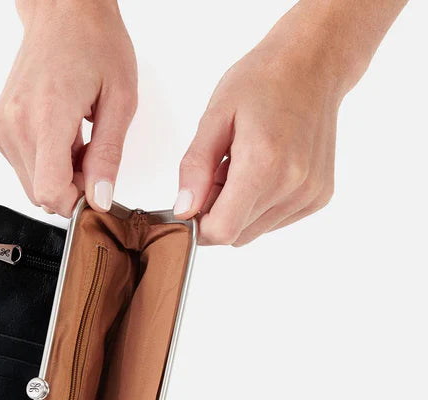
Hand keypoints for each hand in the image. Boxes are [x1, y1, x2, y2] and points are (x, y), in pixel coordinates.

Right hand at [0, 0, 136, 216]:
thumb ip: (108, 155)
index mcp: (47, 115)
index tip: (94, 190)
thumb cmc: (94, 42)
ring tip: (78, 141)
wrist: (63, 11)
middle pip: (40, 194)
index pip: (50, 192)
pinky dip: (46, 162)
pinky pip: (23, 167)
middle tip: (93, 160)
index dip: (75, 202)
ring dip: (58, 176)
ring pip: (31, 184)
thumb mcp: (120, 99)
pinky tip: (61, 137)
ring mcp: (2, 127)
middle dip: (70, 189)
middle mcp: (16, 124)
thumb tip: (100, 197)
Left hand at [174, 5, 357, 245]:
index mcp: (264, 164)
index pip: (222, 230)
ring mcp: (309, 194)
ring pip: (253, 232)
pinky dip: (259, 206)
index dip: (198, 225)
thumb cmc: (261, 82)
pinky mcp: (318, 197)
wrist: (313, 63)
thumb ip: (195, 168)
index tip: (191, 203)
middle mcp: (292, 185)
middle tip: (219, 172)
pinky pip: (273, 222)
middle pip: (236, 234)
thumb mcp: (215, 117)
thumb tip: (183, 211)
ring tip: (242, 168)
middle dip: (216, 213)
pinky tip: (264, 171)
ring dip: (238, 210)